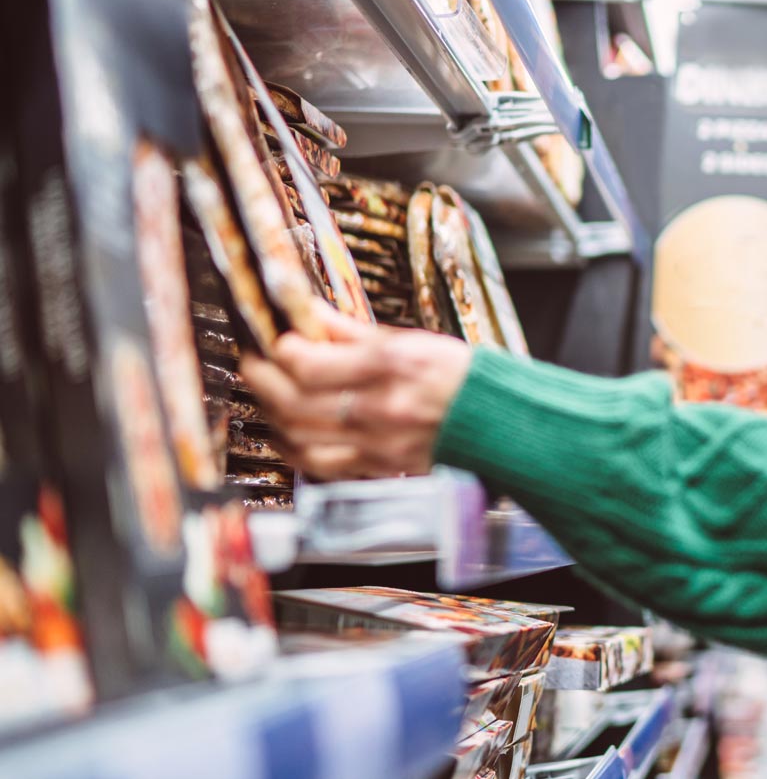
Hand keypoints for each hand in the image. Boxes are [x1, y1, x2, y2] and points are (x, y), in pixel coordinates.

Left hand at [238, 303, 472, 478]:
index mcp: (389, 367)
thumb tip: (310, 313)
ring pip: (299, 435)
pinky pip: (319, 463)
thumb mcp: (411, 340)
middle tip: (255, 362)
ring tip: (269, 394)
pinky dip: (293, 448)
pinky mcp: (378, 466)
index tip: (273, 338)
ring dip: (273, 414)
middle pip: (294, 400)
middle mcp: (378, 407)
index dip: (279, 349)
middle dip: (263, 379)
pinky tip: (286, 433)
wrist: (497, 422)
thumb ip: (353, 331)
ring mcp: (376, 442)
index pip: (308, 362)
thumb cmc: (460, 377)